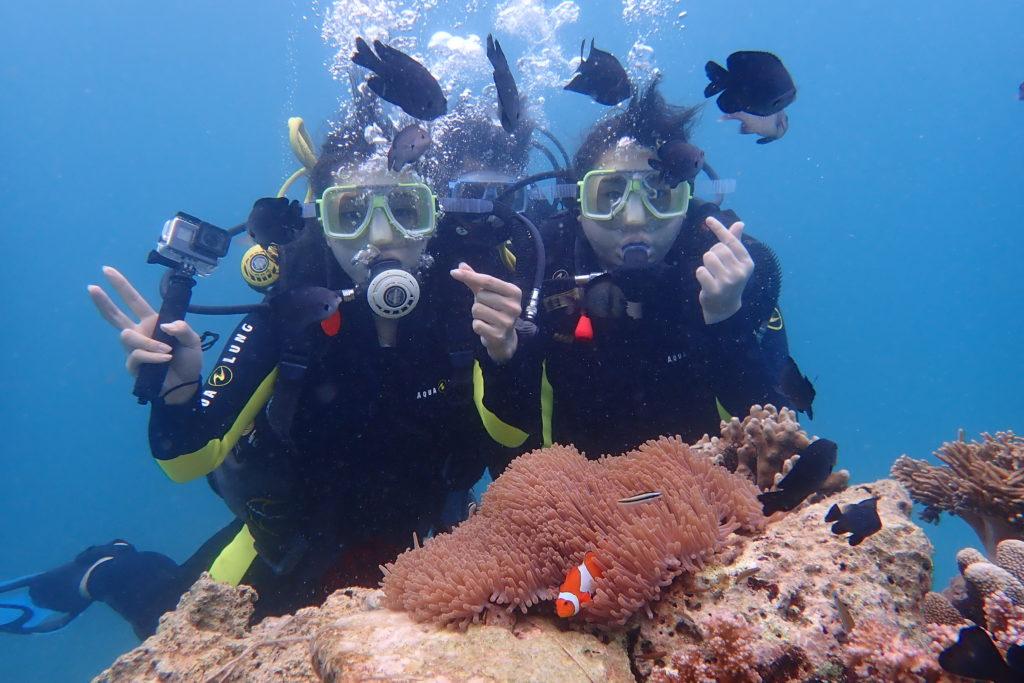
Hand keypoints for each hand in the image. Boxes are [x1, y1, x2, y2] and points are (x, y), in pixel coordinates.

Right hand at [88, 266, 203, 403]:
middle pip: (115, 315)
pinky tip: (165, 359)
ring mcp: (134, 349)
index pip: (134, 301)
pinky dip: (153, 356)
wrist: (186, 385)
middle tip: (91, 287)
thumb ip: (183, 329)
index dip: (121, 286)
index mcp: (152, 322)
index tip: (107, 270)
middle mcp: (140, 333)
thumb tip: (165, 324)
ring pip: (128, 337)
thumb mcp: (192, 341)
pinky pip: (137, 355)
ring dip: (149, 342)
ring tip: (168, 351)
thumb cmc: (188, 360)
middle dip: (103, 301)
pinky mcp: (132, 365)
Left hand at [450, 262, 521, 362]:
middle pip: (481, 296)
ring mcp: (507, 322)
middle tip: (488, 309)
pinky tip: (487, 328)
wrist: (505, 338)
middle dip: (478, 301)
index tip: (454, 272)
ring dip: (477, 314)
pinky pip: (476, 325)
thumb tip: (461, 266)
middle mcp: (514, 306)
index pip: (488, 280)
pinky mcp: (498, 335)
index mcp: (514, 292)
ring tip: (487, 318)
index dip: (470, 276)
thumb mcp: (488, 293)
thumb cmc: (495, 310)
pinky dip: (477, 326)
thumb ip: (475, 280)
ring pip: (476, 309)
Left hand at [695, 217, 753, 323]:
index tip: (708, 219)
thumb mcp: (736, 262)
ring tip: (711, 273)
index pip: (731, 241)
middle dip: (713, 254)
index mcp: (747, 262)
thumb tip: (740, 223)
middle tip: (716, 266)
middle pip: (717, 248)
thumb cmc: (729, 279)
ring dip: (706, 263)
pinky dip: (700, 273)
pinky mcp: (715, 290)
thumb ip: (735, 242)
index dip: (719, 229)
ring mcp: (728, 282)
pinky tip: (706, 281)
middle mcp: (740, 271)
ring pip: (708, 257)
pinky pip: (700, 271)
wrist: (725, 307)